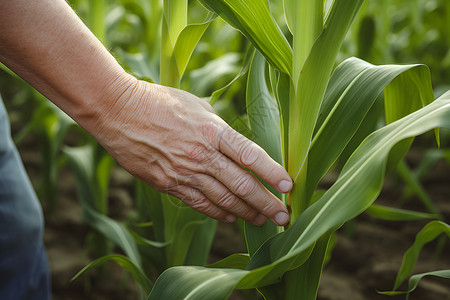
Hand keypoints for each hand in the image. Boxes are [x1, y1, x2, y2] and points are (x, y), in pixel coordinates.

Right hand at [92, 79, 292, 225]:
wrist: (117, 111)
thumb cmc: (158, 101)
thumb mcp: (196, 105)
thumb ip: (218, 125)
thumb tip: (232, 141)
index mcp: (212, 130)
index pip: (250, 155)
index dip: (272, 172)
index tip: (289, 186)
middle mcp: (202, 154)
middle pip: (241, 184)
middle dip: (267, 203)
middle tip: (284, 216)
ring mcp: (184, 172)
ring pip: (223, 200)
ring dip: (247, 213)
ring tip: (264, 220)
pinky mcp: (168, 184)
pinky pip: (199, 203)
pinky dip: (219, 213)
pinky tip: (233, 218)